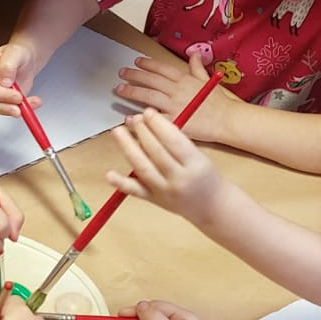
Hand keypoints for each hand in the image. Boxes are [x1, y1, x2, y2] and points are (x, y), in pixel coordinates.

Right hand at [0, 41, 38, 118]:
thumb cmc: (18, 54)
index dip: (2, 95)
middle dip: (4, 108)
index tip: (18, 96)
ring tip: (32, 103)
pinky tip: (32, 104)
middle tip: (20, 109)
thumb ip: (8, 65)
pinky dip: (21, 110)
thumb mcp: (15, 53)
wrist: (26, 60)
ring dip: (14, 110)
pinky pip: (7, 111)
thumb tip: (5, 82)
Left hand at [105, 111, 228, 226]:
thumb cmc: (206, 177)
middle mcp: (179, 179)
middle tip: (134, 118)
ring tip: (118, 132)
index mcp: (195, 164)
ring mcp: (164, 191)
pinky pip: (135, 191)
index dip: (158, 124)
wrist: (211, 207)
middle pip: (156, 152)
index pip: (173, 141)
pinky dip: (120, 183)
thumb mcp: (199, 155)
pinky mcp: (154, 201)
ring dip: (128, 148)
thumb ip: (177, 142)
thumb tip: (151, 123)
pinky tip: (109, 174)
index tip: (148, 112)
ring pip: (143, 168)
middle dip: (142, 132)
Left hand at [115, 51, 232, 141]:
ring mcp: (174, 105)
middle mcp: (176, 90)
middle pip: (151, 80)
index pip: (162, 68)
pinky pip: (154, 119)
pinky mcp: (174, 121)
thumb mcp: (208, 80)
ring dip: (132, 91)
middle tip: (121, 73)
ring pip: (148, 96)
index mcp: (184, 79)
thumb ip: (197, 67)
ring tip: (119, 89)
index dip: (148, 63)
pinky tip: (129, 117)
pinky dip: (140, 118)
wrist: (227, 119)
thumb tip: (194, 54)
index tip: (137, 61)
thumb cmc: (219, 102)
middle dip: (134, 75)